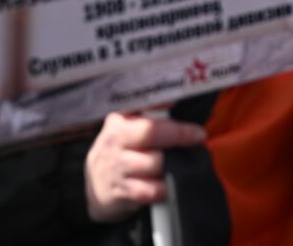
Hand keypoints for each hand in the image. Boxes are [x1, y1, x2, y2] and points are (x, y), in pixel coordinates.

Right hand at [84, 112, 205, 222]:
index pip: (145, 114)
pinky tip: (171, 185)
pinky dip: (164, 188)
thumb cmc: (120, 152)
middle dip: (179, 135)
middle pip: (151, 134)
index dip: (169, 116)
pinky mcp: (119, 192)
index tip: (192, 124)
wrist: (94, 188)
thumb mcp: (127, 128)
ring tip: (186, 163)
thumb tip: (172, 100)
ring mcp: (115, 168)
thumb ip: (147, 112)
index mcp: (118, 123)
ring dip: (174, 164)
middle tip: (198, 138)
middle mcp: (113, 143)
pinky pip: (149, 190)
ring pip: (154, 163)